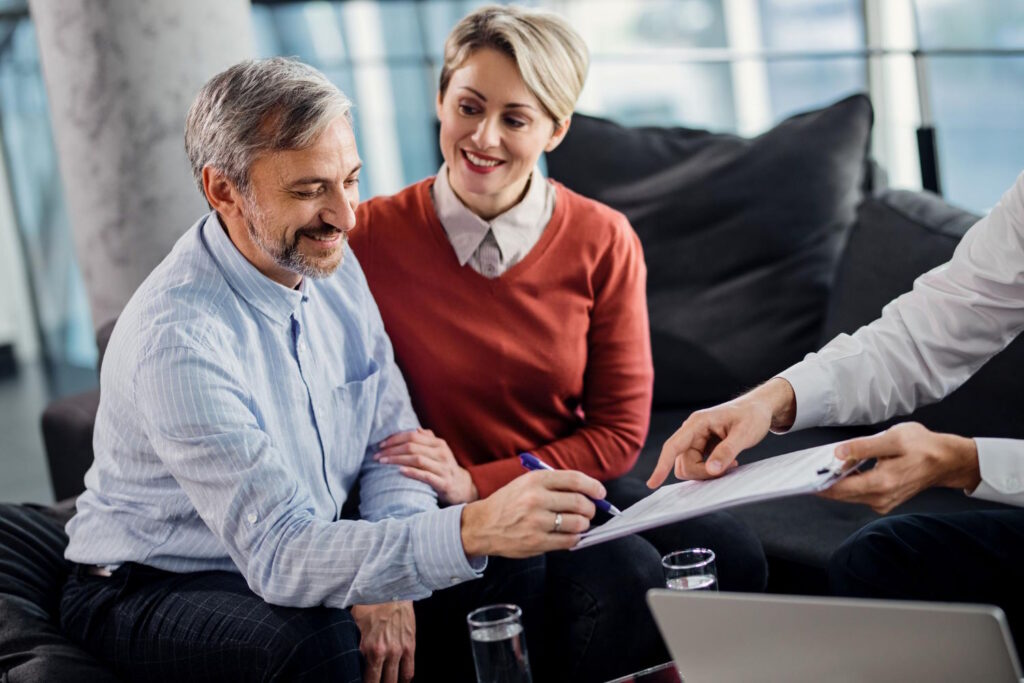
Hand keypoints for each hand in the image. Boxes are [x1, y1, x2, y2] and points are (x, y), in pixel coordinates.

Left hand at [350, 601, 415, 682]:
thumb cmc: (371, 603)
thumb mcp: (353, 622)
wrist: (392, 589)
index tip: (355, 680)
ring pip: (393, 680)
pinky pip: (408, 671)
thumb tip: (343, 653)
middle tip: (371, 682)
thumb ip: (350, 641)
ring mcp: (397, 651)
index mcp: (364, 647)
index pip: (361, 676)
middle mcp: (381, 652)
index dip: (356, 681)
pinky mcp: (409, 647)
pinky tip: (400, 682)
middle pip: (377, 682)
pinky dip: (404, 680)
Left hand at [377, 428, 477, 503]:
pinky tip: (400, 471)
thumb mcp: (439, 451)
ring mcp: (443, 468)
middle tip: (377, 455)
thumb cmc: (444, 468)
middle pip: (412, 447)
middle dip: (392, 450)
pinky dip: (412, 472)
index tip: (381, 444)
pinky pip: (425, 476)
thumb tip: (416, 429)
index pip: (413, 436)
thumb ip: (428, 439)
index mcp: (439, 444)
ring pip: (417, 459)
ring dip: (397, 460)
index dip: (395, 438)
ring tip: (383, 462)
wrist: (462, 487)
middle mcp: (441, 454)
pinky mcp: (443, 483)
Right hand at [460, 470, 604, 556]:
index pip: (575, 480)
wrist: (482, 525)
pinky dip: (575, 538)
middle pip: (580, 503)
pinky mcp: (537, 541)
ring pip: (578, 523)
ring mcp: (537, 522)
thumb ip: (554, 484)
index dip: (593, 486)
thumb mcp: (526, 483)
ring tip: (578, 523)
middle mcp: (536, 499)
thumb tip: (587, 492)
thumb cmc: (508, 503)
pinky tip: (569, 534)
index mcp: (535, 480)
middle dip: (591, 508)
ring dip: (584, 524)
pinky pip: (569, 540)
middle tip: (589, 511)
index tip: (600, 492)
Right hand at [647, 378, 796, 486]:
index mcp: (697, 423)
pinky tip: (729, 462)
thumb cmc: (753, 416)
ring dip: (707, 472)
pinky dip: (711, 469)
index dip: (662, 465)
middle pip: (683, 463)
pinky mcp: (701, 446)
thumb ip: (727, 451)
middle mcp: (692, 431)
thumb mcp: (745, 433)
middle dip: (703, 473)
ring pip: (689, 466)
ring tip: (732, 463)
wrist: (759, 408)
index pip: (673, 446)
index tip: (653, 483)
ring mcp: (695, 439)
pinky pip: (698, 465)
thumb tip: (711, 470)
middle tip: (730, 467)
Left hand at [819, 422, 980, 513]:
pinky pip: (859, 494)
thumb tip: (838, 453)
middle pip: (841, 494)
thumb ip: (863, 447)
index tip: (800, 478)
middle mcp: (881, 498)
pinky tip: (841, 471)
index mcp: (882, 483)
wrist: (946, 460)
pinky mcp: (885, 500)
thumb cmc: (922, 446)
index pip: (840, 488)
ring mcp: (883, 502)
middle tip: (803, 471)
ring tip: (819, 468)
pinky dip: (848, 484)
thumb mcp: (892, 439)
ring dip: (834, 484)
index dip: (818, 483)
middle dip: (822, 483)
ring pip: (849, 495)